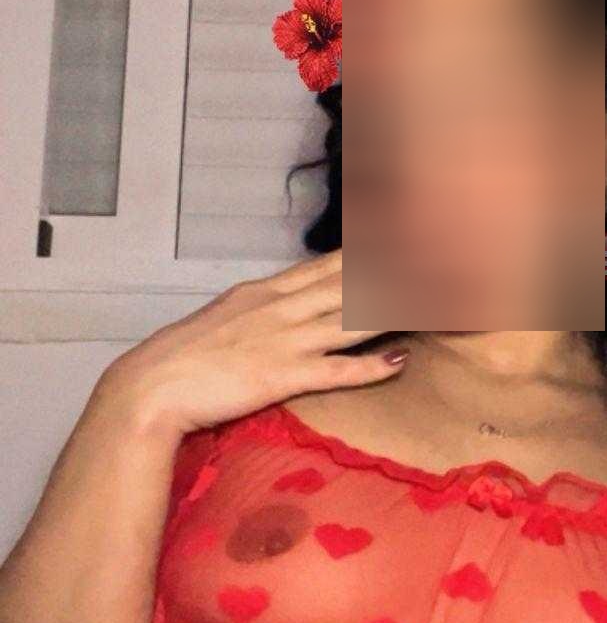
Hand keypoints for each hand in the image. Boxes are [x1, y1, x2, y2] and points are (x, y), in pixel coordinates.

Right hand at [97, 250, 407, 437]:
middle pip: (350, 284)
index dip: (371, 251)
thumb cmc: (186, 356)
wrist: (151, 386)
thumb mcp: (228, 316)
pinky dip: (368, 366)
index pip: (330, 265)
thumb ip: (264, 307)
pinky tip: (399, 360)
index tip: (408, 236)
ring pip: (350, 319)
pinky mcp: (281, 376)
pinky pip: (334, 370)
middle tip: (439, 258)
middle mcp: (281, 308)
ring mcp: (283, 341)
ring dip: (395, 310)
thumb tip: (294, 302)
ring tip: (433, 299)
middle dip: (396, 272)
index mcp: (268, 292)